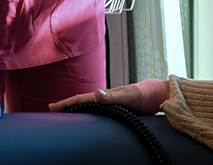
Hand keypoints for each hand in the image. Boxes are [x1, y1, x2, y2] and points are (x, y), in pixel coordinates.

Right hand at [49, 79, 169, 114]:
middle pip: (82, 102)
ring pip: (90, 107)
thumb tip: (97, 93)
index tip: (51, 107)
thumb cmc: (146, 94)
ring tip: (65, 114)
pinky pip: (100, 112)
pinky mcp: (119, 110)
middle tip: (51, 111)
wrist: (161, 94)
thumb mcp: (130, 96)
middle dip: (67, 106)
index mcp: (106, 95)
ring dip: (77, 109)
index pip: (81, 99)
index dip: (66, 103)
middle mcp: (107, 99)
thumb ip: (114, 96)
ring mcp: (112, 104)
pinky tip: (89, 118)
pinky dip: (90, 114)